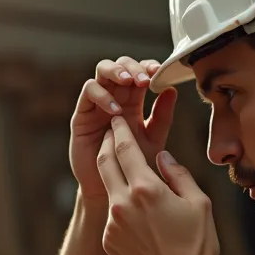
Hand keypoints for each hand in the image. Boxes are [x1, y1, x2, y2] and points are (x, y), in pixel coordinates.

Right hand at [70, 57, 177, 204]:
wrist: (111, 189)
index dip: (149, 67)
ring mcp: (97, 104)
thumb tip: (172, 90)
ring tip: (129, 82)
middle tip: (145, 78)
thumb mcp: (153, 140)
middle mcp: (114, 97)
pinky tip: (116, 109)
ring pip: (102, 71)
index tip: (161, 72)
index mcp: (133, 100)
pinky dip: (103, 95)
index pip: (140, 72)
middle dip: (133, 67)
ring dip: (116, 72)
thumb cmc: (133, 165)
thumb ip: (162, 117)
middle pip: (121, 65)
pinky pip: (89, 93)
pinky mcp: (82, 115)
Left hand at [96, 116, 219, 254]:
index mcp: (146, 190)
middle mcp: (122, 204)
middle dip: (107, 143)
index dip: (121, 130)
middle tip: (112, 132)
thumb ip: (178, 174)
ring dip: (112, 172)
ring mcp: (112, 224)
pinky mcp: (108, 241)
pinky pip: (111, 213)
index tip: (118, 118)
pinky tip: (132, 203)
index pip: (125, 148)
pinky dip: (118, 202)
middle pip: (105, 162)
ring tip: (122, 163)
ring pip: (107, 188)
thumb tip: (161, 155)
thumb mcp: (199, 203)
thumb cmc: (198, 247)